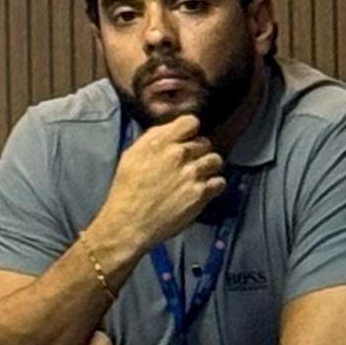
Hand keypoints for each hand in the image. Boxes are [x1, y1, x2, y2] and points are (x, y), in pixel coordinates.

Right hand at [94, 117, 227, 262]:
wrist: (130, 223)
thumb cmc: (126, 190)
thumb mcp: (131, 156)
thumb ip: (152, 141)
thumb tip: (168, 132)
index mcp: (159, 142)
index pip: (190, 122)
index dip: (189, 130)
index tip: (186, 138)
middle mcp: (178, 154)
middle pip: (204, 142)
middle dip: (197, 151)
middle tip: (187, 162)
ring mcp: (192, 174)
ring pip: (216, 160)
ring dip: (208, 166)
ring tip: (197, 175)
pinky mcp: (201, 194)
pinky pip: (219, 182)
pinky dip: (213, 185)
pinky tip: (201, 189)